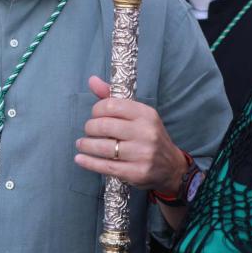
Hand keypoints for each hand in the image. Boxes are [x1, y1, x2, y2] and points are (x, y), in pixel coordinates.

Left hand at [74, 76, 185, 193]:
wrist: (171, 166)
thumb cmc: (148, 135)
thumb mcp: (137, 114)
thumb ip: (113, 97)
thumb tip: (92, 80)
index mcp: (146, 114)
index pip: (111, 105)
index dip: (96, 109)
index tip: (94, 115)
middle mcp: (146, 132)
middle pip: (104, 126)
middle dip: (90, 128)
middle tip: (88, 131)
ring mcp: (142, 154)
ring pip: (103, 147)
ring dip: (86, 145)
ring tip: (81, 144)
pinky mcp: (137, 172)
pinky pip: (106, 166)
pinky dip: (89, 162)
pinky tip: (80, 158)